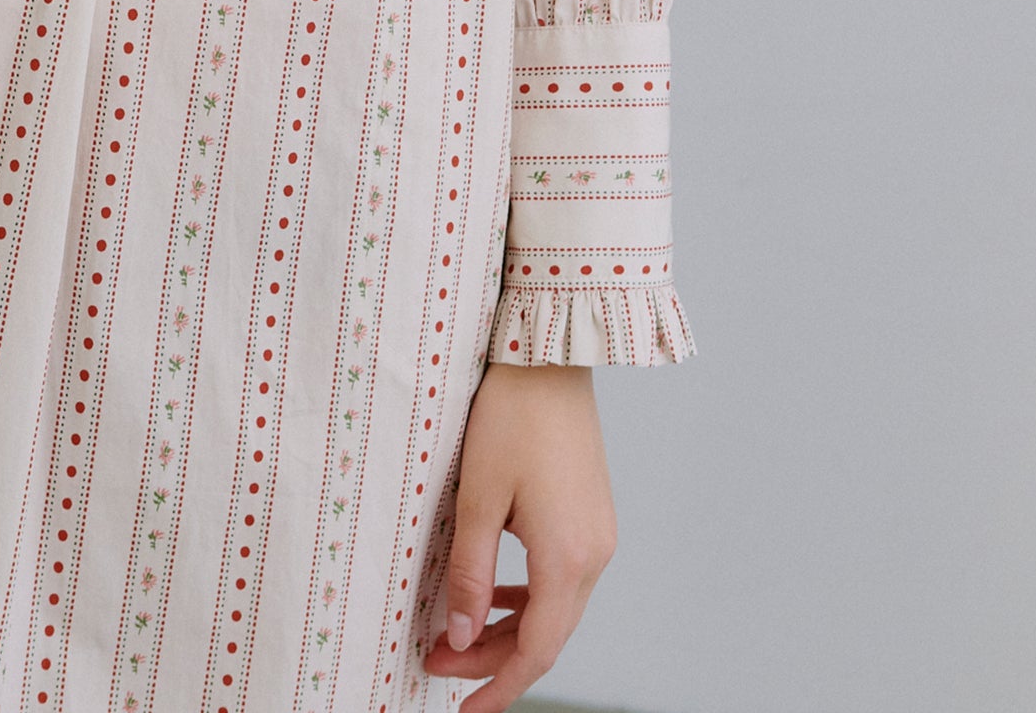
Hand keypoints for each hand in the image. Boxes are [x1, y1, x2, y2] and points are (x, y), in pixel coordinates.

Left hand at [424, 360, 617, 711]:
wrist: (550, 357)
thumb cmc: (512, 416)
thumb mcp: (478, 497)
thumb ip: (471, 574)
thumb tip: (460, 638)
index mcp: (569, 558)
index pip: (536, 651)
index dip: (498, 687)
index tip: (464, 711)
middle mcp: (594, 554)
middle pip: (547, 635)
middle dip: (493, 659)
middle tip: (438, 664)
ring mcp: (598, 534)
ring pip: (554, 608)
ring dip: (508, 628)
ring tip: (456, 636)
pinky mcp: (591, 514)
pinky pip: (561, 577)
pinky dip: (526, 597)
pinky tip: (493, 594)